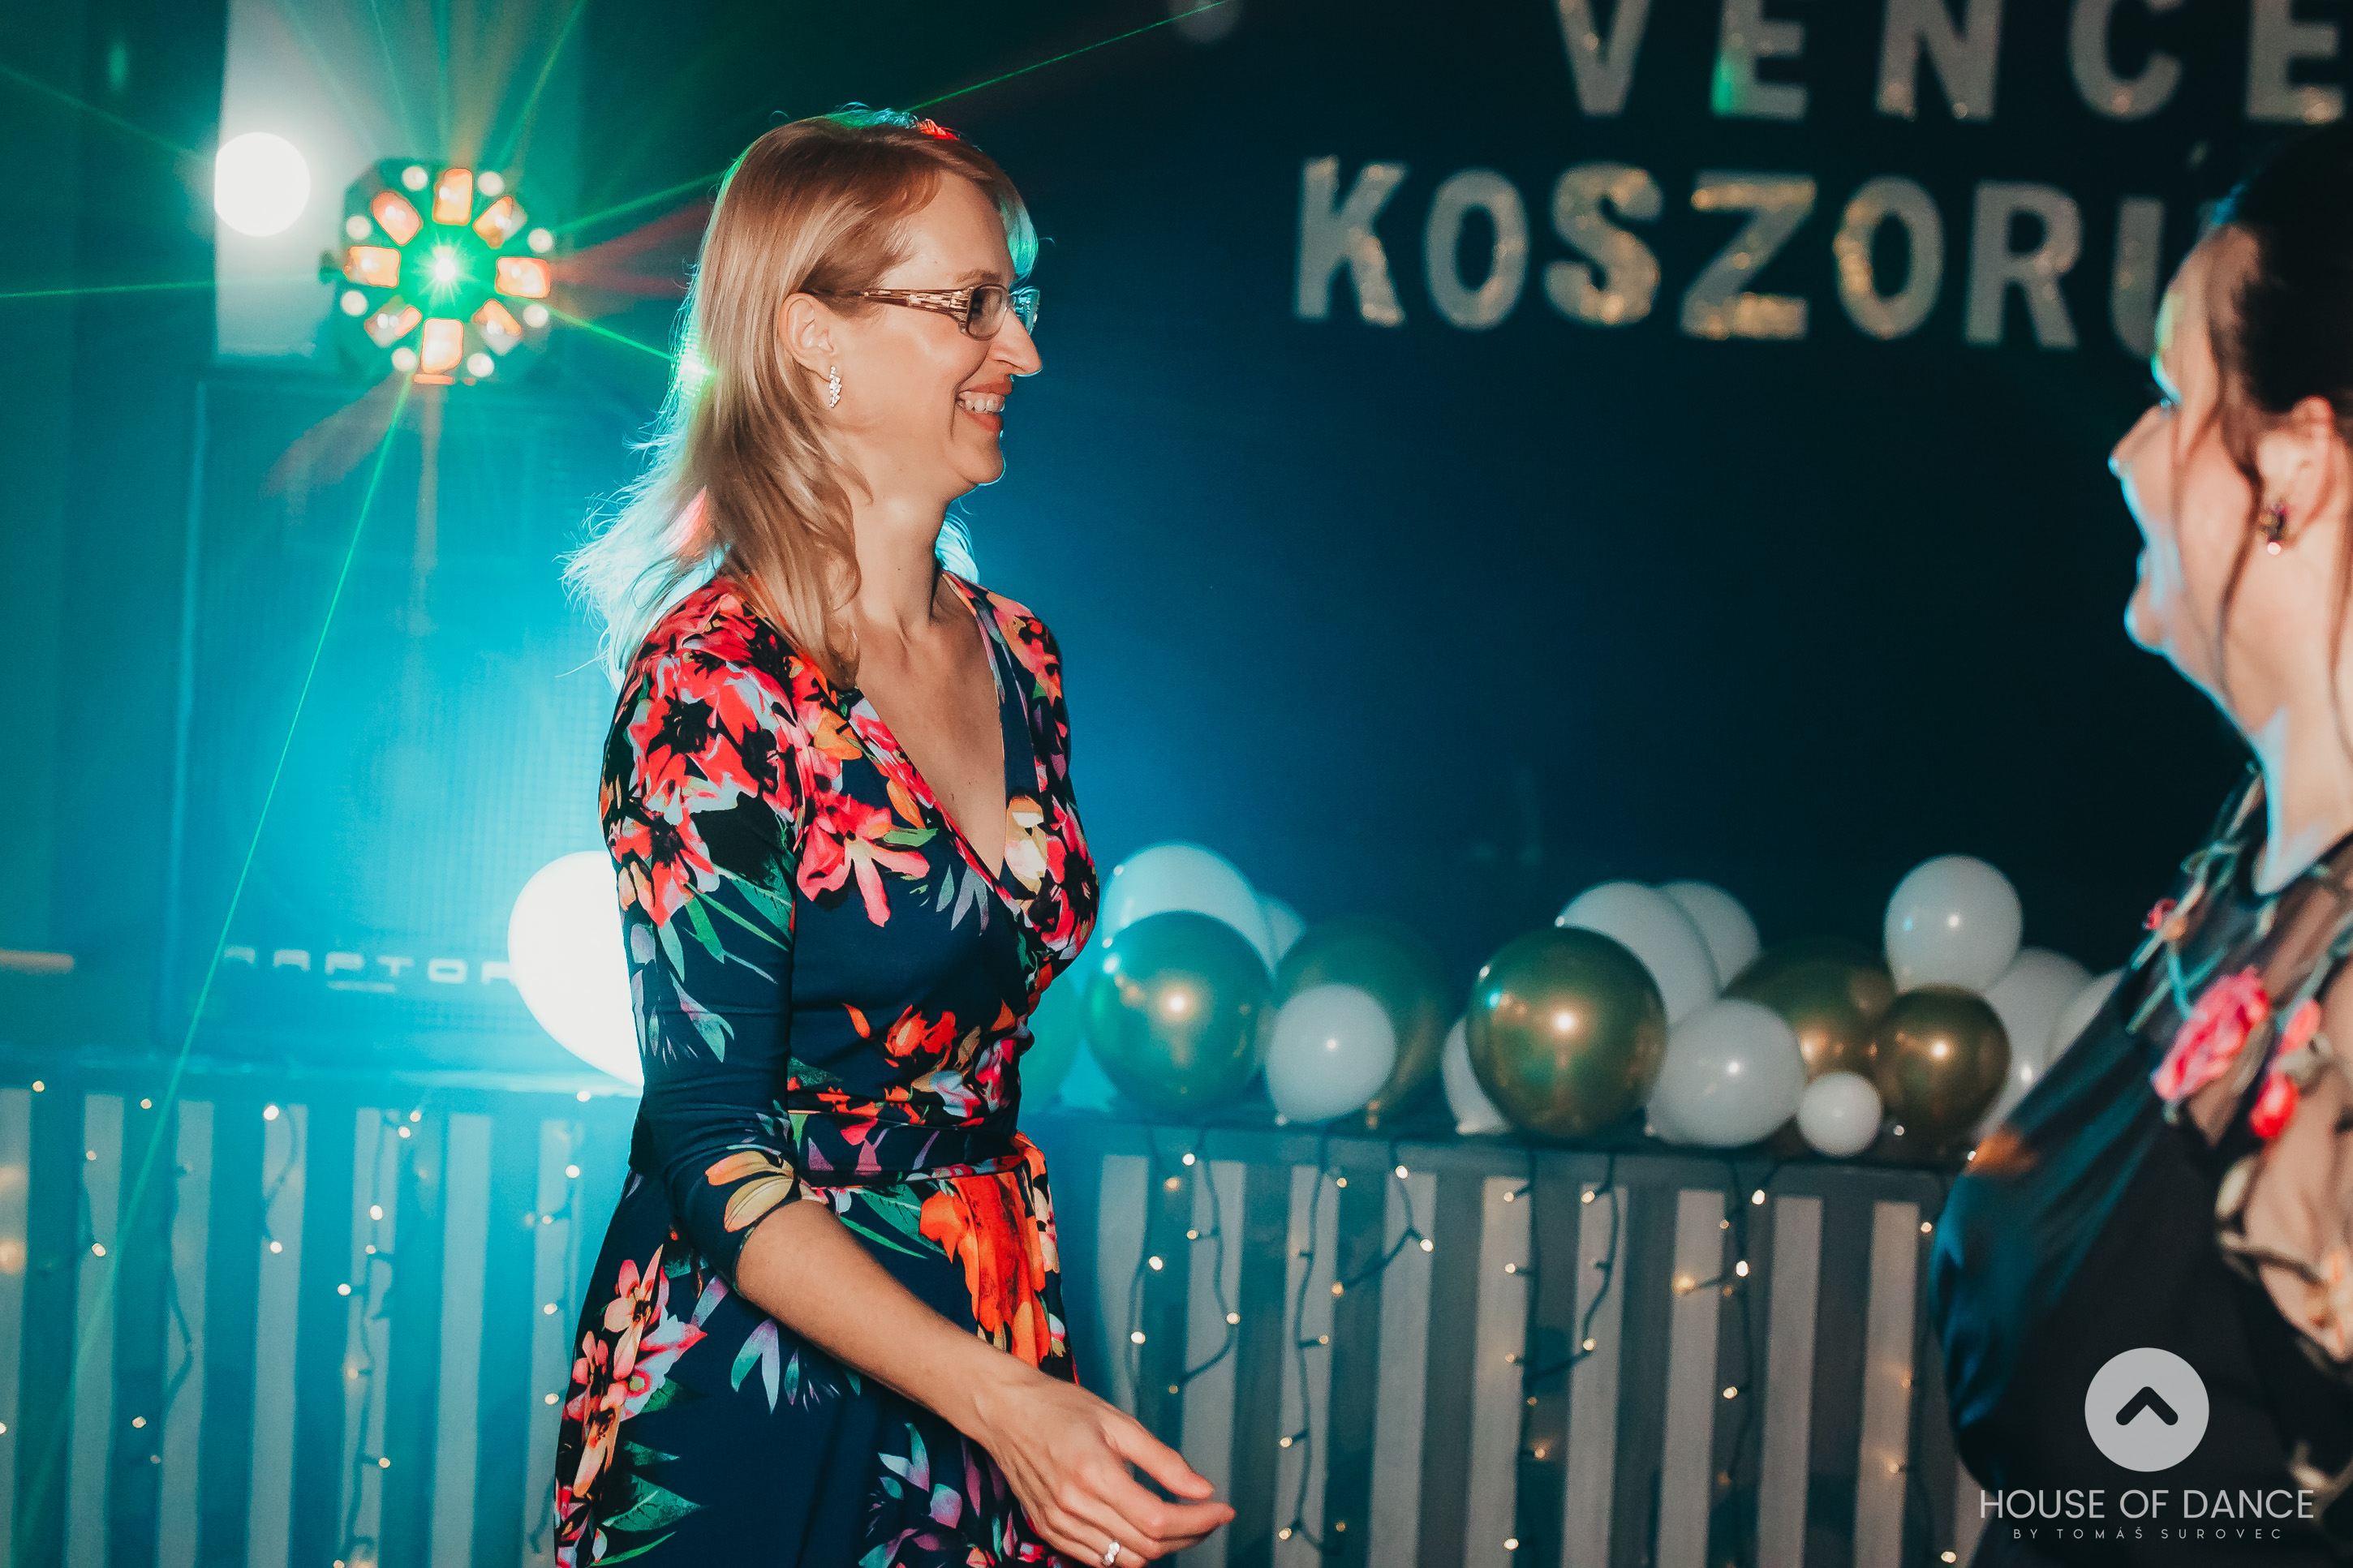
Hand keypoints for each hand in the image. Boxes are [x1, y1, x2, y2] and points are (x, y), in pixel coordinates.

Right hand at [967, 1363, 1233, 1561]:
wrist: (1004, 1411)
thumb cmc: (1060, 1407)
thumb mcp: (1118, 1422)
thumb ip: (1163, 1460)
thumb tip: (1202, 1489)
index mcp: (1093, 1474)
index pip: (1158, 1519)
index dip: (1198, 1521)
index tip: (1222, 1508)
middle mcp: (1074, 1507)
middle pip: (1147, 1545)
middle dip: (1188, 1535)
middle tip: (1208, 1514)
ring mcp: (1059, 1524)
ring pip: (1124, 1560)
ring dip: (1161, 1547)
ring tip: (1181, 1522)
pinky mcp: (1049, 1530)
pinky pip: (1098, 1559)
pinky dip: (1127, 1551)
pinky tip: (1142, 1528)